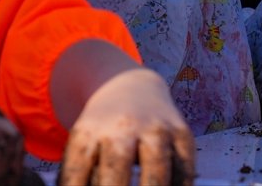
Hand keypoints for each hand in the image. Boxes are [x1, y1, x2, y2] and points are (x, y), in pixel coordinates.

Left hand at [58, 68, 193, 185]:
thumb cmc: (102, 129)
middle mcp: (123, 126)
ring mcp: (155, 128)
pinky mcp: (182, 133)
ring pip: (156, 168)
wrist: (131, 85)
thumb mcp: (83, 144)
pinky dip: (179, 185)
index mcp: (89, 131)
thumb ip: (79, 175)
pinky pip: (184, 168)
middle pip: (116, 168)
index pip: (77, 172)